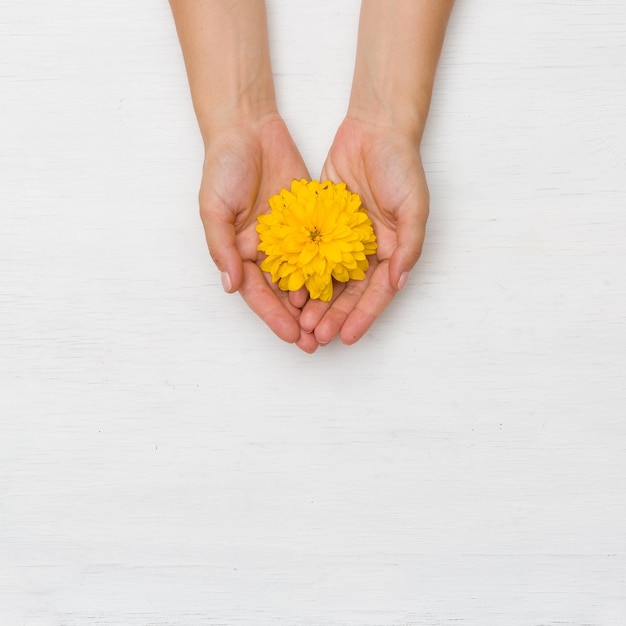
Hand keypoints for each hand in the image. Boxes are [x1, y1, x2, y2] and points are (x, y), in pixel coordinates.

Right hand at [199, 113, 318, 352]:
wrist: (248, 128)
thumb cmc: (223, 166)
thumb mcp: (213, 208)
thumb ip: (222, 247)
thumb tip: (231, 285)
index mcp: (241, 252)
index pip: (259, 293)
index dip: (275, 316)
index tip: (293, 336)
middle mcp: (266, 250)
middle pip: (284, 293)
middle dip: (299, 318)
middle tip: (317, 342)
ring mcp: (290, 236)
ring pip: (306, 276)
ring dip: (318, 301)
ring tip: (333, 323)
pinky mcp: (309, 219)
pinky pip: (322, 247)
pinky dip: (331, 267)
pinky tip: (346, 285)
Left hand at [299, 116, 429, 344]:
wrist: (374, 129)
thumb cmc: (401, 165)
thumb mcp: (414, 206)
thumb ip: (409, 245)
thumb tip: (399, 282)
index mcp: (393, 250)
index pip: (376, 293)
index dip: (362, 316)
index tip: (347, 337)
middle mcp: (369, 250)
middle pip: (350, 292)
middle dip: (334, 315)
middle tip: (317, 336)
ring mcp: (345, 238)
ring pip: (329, 278)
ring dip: (317, 301)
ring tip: (301, 321)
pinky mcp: (324, 223)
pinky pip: (312, 253)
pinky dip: (303, 272)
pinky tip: (291, 289)